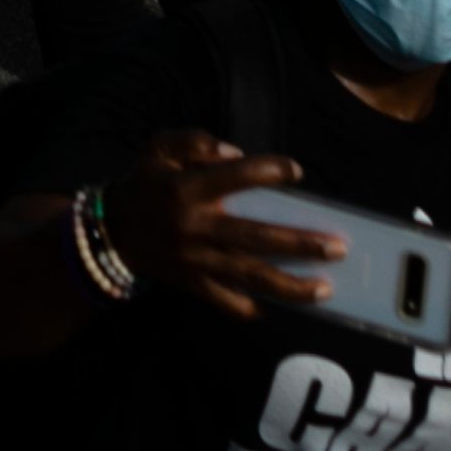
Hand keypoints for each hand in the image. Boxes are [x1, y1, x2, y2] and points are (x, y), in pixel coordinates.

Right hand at [104, 132, 340, 318]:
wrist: (111, 232)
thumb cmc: (146, 184)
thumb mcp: (159, 149)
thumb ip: (194, 141)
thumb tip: (236, 154)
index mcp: (185, 189)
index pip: (234, 177)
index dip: (268, 171)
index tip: (298, 171)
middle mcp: (194, 227)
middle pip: (254, 237)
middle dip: (299, 244)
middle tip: (339, 248)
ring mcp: (195, 261)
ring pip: (249, 275)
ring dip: (290, 285)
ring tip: (326, 289)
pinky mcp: (192, 283)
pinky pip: (226, 300)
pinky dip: (252, 307)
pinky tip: (281, 309)